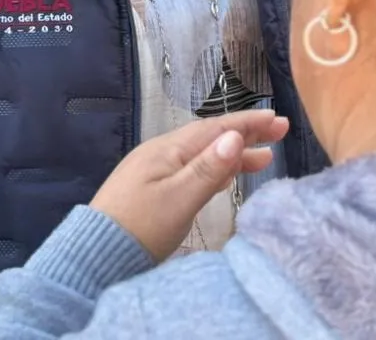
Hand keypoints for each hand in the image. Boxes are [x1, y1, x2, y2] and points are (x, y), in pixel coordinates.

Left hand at [89, 110, 288, 262]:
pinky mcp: (152, 189)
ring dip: (233, 153)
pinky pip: (192, 169)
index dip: (248, 124)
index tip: (279, 120)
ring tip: (264, 158)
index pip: (215, 129)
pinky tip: (226, 175)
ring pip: (202, 154)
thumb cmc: (139, 228)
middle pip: (210, 137)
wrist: (95, 255)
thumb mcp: (179, 200)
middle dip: (245, 134)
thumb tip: (236, 136)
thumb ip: (208, 169)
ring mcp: (155, 171)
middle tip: (279, 131)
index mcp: (168, 150)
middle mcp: (161, 153)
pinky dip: (215, 168)